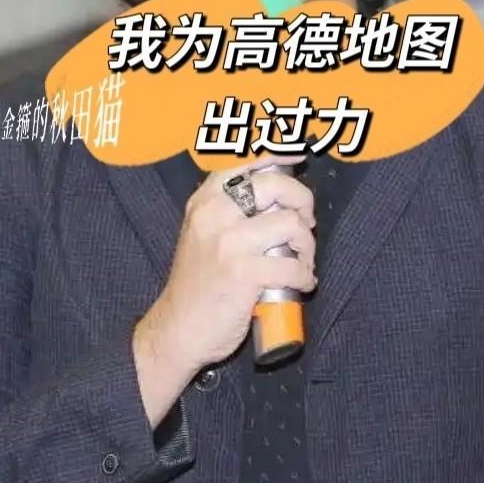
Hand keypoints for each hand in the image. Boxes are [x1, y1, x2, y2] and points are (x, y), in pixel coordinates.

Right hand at [146, 152, 316, 373]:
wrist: (176, 329)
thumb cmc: (197, 283)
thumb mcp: (203, 233)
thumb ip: (231, 209)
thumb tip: (278, 192)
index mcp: (205, 200)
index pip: (245, 160)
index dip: (278, 153)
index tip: (298, 154)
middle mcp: (214, 213)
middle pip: (276, 186)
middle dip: (303, 202)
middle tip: (305, 222)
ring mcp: (228, 242)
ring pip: (291, 224)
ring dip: (307, 245)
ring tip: (302, 260)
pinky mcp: (243, 273)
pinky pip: (293, 265)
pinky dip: (305, 276)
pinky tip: (301, 283)